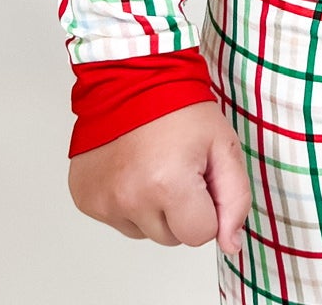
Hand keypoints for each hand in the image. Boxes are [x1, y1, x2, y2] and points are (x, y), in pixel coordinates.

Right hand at [67, 101, 251, 258]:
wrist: (132, 78)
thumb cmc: (180, 106)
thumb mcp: (224, 145)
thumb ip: (235, 199)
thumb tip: (230, 243)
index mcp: (168, 185)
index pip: (200, 235)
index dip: (208, 206)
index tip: (201, 175)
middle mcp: (130, 198)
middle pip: (171, 237)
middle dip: (181, 208)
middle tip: (178, 165)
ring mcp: (104, 201)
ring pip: (144, 231)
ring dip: (152, 206)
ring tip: (154, 163)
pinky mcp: (86, 199)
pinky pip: (118, 219)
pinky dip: (128, 200)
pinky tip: (133, 166)